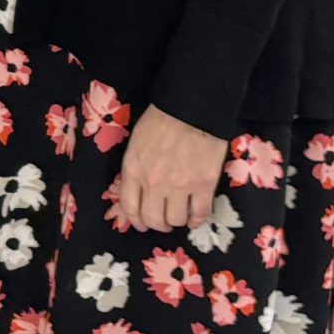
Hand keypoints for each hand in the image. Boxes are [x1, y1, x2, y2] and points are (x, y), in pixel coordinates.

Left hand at [116, 106, 229, 231]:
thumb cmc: (161, 119)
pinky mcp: (204, 186)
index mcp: (134, 170)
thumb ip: (136, 167)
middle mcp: (153, 183)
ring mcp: (179, 186)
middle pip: (153, 219)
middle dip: (157, 224)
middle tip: (164, 221)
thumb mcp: (136, 142)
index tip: (142, 223)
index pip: (129, 207)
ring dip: (178, 221)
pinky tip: (196, 217)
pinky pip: (200, 214)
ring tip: (181, 216)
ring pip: (176, 220)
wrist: (191, 109)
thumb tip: (139, 187)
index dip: (136, 221)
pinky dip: (198, 220)